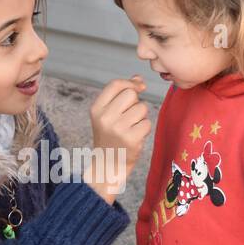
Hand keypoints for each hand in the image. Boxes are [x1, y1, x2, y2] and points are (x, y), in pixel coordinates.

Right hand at [84, 76, 150, 201]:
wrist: (108, 165)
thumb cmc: (110, 137)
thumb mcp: (107, 114)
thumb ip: (120, 95)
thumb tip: (138, 79)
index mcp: (96, 109)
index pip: (115, 85)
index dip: (130, 83)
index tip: (138, 87)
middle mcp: (105, 118)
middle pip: (131, 94)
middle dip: (135, 102)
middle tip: (129, 116)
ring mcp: (118, 129)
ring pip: (142, 108)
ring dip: (141, 117)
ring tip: (131, 128)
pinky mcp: (131, 139)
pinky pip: (147, 123)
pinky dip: (144, 129)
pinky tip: (135, 137)